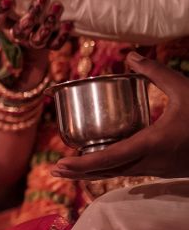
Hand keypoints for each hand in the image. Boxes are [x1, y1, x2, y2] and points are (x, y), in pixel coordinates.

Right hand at [0, 0, 72, 50]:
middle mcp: (17, 33)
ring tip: (58, 6)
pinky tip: (68, 23)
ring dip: (48, 23)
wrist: (44, 16)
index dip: (2, 12)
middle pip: (20, 31)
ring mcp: (32, 41)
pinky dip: (61, 36)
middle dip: (31, 15)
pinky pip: (54, 45)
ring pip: (37, 39)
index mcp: (6, 22)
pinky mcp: (48, 44)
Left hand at [52, 53, 188, 179]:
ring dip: (94, 172)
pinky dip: (111, 168)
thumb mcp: (185, 89)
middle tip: (54, 169)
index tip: (61, 163)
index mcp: (153, 144)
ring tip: (70, 168)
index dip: (83, 164)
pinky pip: (131, 170)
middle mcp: (152, 161)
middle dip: (80, 172)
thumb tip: (132, 54)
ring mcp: (158, 168)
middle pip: (108, 172)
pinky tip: (100, 161)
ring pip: (119, 174)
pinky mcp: (164, 168)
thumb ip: (157, 73)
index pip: (110, 158)